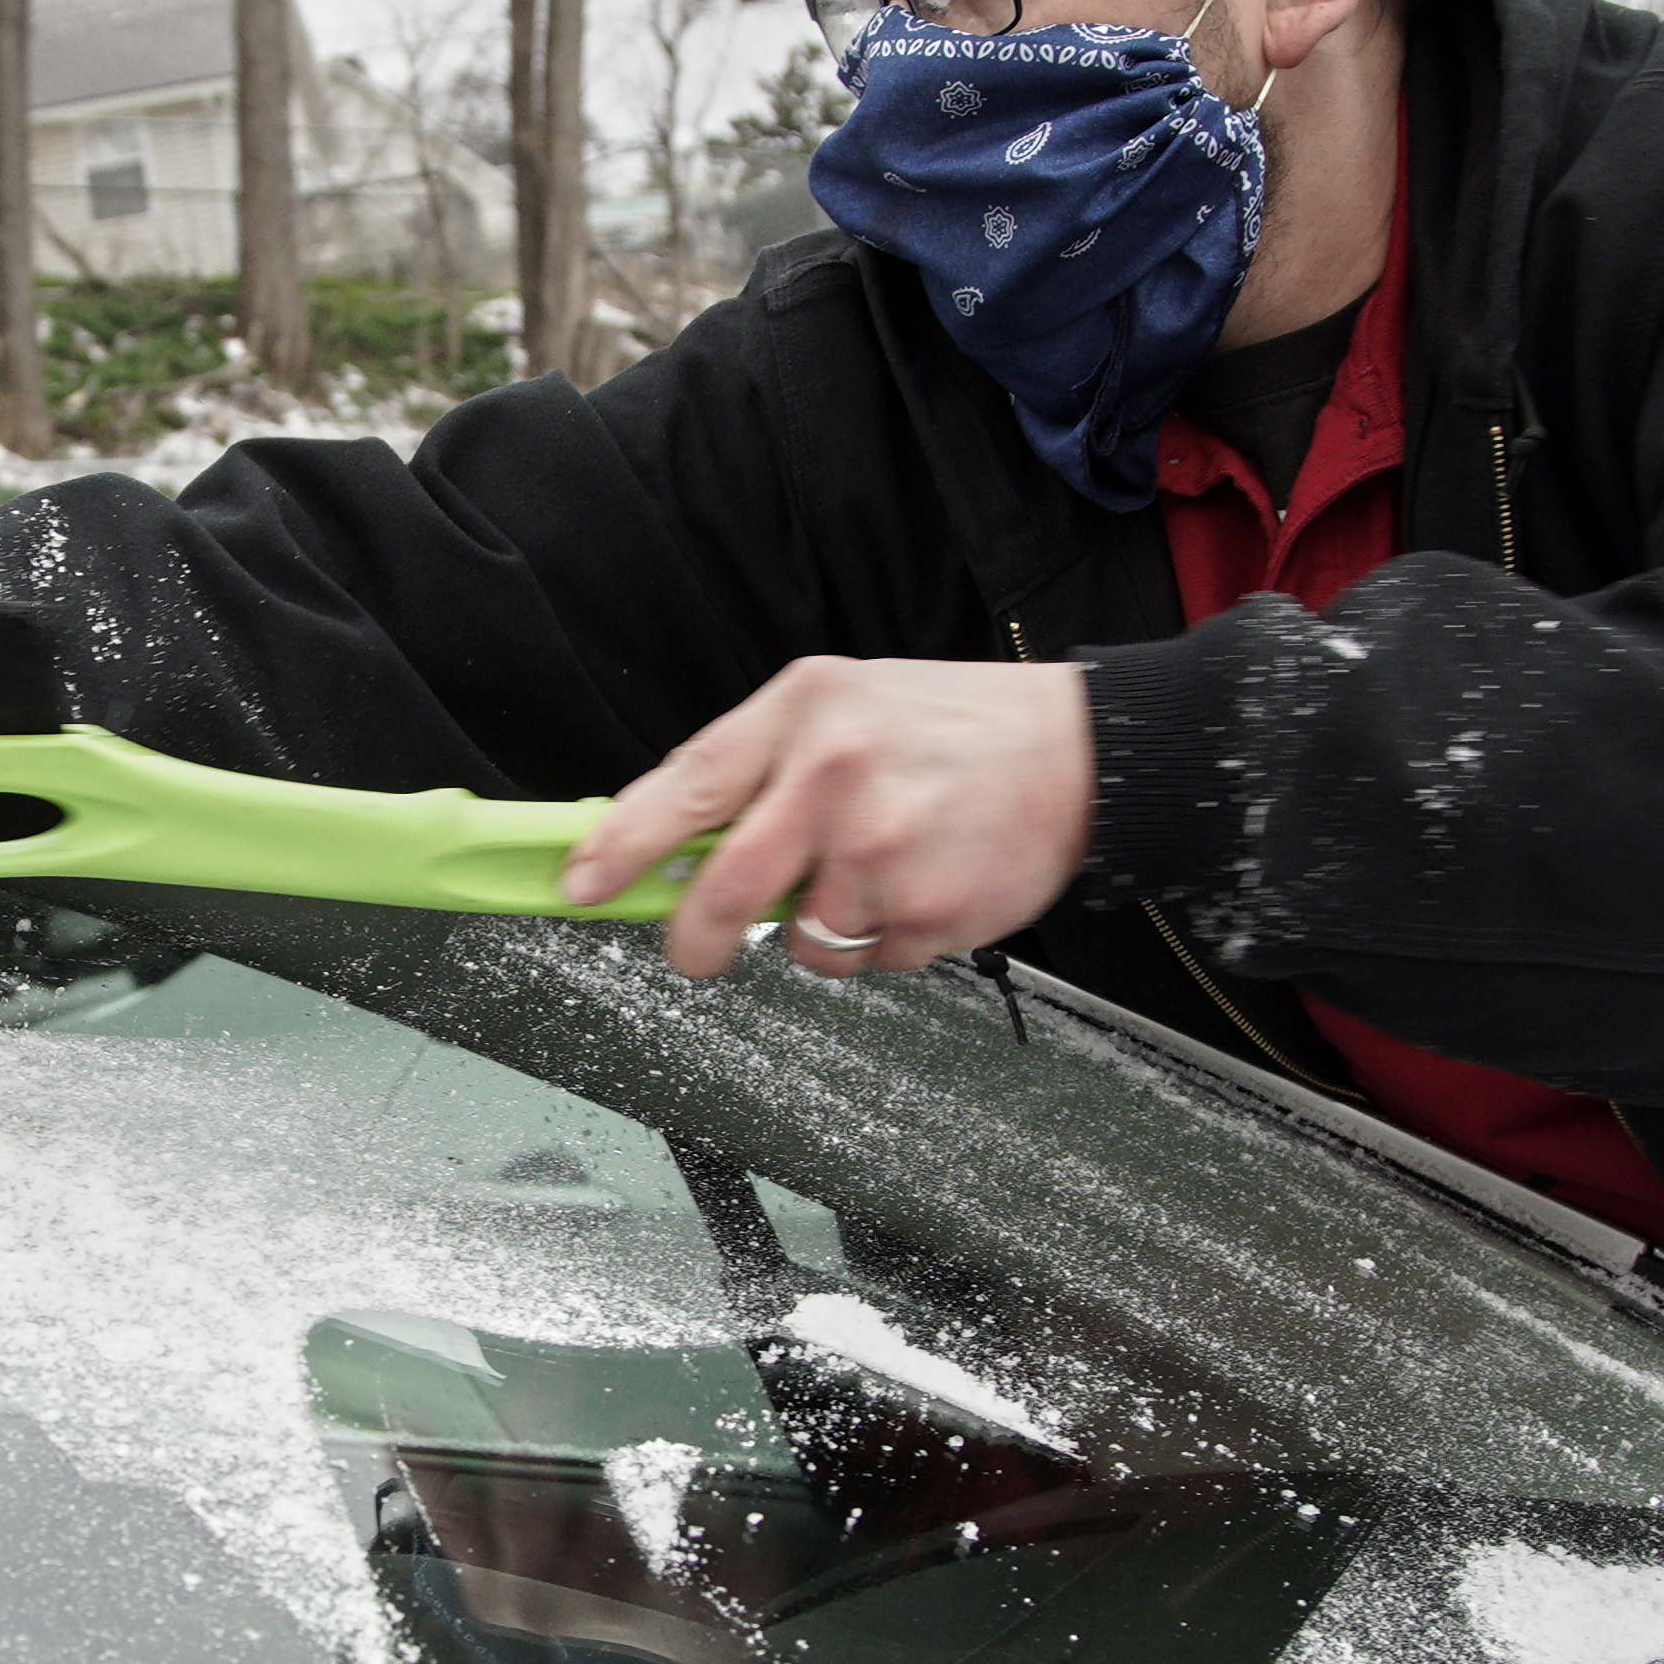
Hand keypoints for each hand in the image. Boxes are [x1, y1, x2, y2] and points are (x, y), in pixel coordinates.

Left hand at [560, 656, 1093, 979]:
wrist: (1082, 754)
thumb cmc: (956, 727)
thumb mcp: (845, 703)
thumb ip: (757, 762)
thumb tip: (671, 839)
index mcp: (805, 714)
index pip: (686, 786)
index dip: (620, 844)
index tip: (580, 883)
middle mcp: (835, 777)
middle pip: (723, 887)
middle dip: (693, 935)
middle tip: (694, 949)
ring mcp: (882, 851)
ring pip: (800, 936)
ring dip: (820, 926)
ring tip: (878, 871)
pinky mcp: (926, 912)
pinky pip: (865, 960)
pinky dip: (880, 941)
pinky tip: (921, 886)